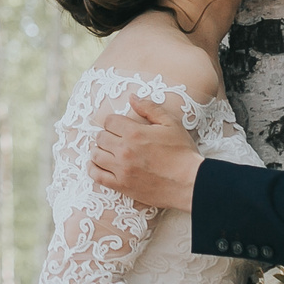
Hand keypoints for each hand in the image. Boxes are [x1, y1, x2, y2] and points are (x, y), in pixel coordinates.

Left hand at [90, 96, 203, 210]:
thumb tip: (132, 97)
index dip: (114, 122)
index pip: (109, 121)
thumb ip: (149, 108)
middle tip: (116, 140)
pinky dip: (94, 169)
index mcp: (135, 133)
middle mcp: (124, 150)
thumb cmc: (183, 153)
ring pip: (95, 155)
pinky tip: (99, 165)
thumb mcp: (171, 124)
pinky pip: (97, 176)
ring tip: (109, 152)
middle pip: (100, 137)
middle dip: (107, 136)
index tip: (120, 127)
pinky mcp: (122, 186)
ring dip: (100, 151)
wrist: (190, 183)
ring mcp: (121, 169)